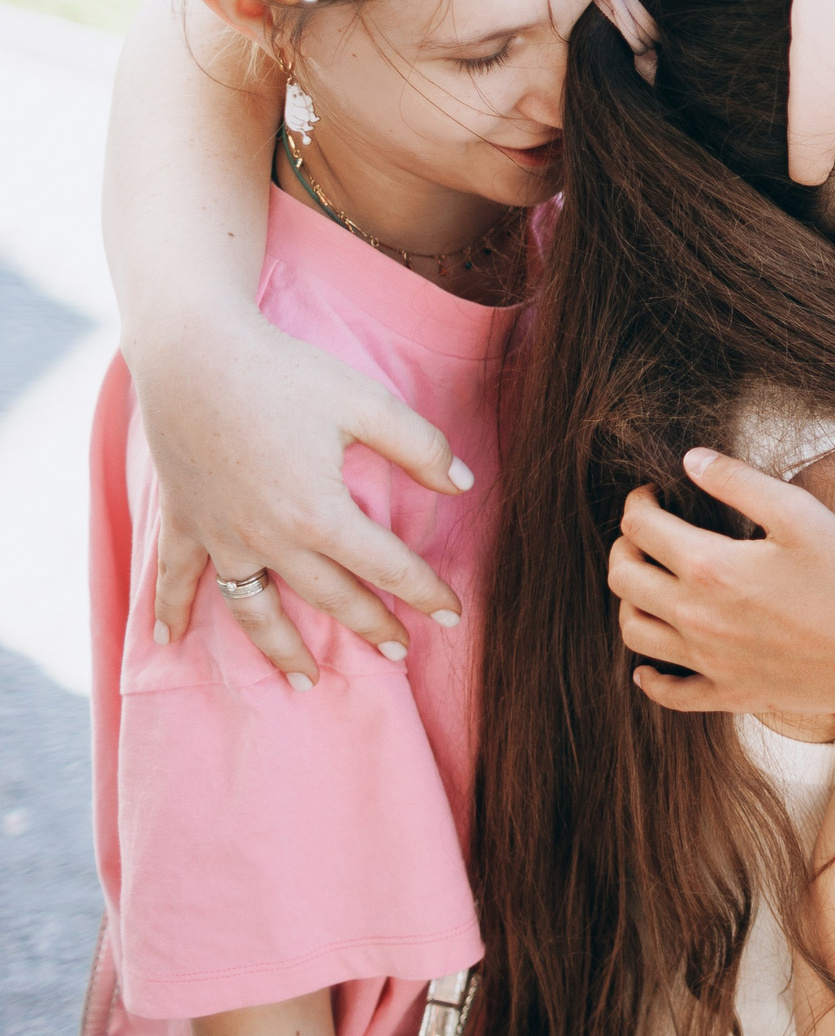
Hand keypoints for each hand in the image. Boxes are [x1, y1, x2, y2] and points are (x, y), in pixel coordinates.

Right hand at [133, 313, 468, 683]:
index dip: (426, 592)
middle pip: (330, 598)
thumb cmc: (286, 373)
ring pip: (256, 609)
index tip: (453, 615)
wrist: (194, 353)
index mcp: (321, 515)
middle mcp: (270, 539)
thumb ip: (421, 446)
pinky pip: (177, 577)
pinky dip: (171, 610)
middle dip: (371, 627)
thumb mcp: (368, 402)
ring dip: (281, 650)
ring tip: (306, 682)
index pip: (388, 567)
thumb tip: (463, 485)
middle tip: (400, 651)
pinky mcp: (184, 520)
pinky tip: (170, 641)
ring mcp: (222, 536)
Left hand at [610, 447, 834, 717]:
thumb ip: (738, 481)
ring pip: (635, 633)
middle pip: (624, 579)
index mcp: (709, 567)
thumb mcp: (799, 513)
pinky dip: (651, 678)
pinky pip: (670, 693)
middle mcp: (696, 617)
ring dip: (630, 602)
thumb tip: (690, 460)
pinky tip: (651, 666)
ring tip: (650, 585)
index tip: (652, 494)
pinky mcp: (730, 693)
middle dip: (624, 547)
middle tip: (643, 533)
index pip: (641, 528)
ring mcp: (709, 661)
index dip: (639, 503)